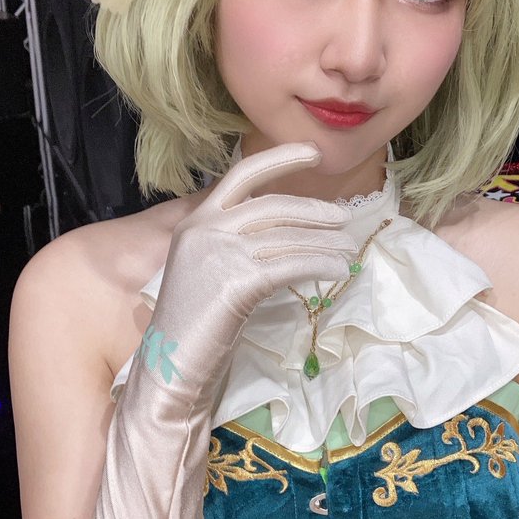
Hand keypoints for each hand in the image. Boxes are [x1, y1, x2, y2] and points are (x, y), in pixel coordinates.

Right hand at [142, 142, 357, 402]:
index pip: (242, 175)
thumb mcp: (208, 270)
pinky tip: (337, 270)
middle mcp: (205, 230)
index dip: (280, 158)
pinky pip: (290, 265)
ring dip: (325, 243)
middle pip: (273, 206)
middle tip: (344, 220)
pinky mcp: (235, 281)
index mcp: (195, 222)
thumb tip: (290, 229)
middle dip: (314, 211)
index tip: (312, 152)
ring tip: (348, 251)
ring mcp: (219, 254)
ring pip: (286, 238)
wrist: (170, 366)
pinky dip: (319, 265)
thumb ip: (236, 243)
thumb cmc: (193, 326)